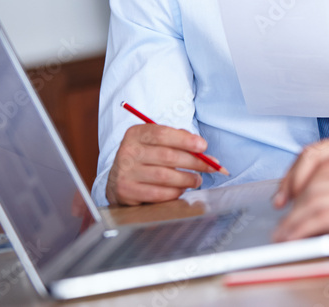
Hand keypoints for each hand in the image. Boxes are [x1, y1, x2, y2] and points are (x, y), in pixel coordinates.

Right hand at [105, 124, 222, 205]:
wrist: (118, 178)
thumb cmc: (145, 157)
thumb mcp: (157, 142)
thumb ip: (178, 140)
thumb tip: (202, 149)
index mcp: (136, 134)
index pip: (163, 134)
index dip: (185, 140)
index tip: (203, 146)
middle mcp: (128, 151)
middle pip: (167, 156)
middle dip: (194, 162)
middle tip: (210, 167)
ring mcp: (125, 172)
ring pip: (164, 176)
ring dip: (186, 179)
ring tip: (197, 180)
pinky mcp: (126, 191)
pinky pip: (157, 193)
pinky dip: (174, 192)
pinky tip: (181, 189)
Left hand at [272, 135, 328, 243]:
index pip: (317, 154)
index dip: (296, 173)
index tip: (286, 192)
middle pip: (310, 173)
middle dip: (289, 195)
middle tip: (281, 214)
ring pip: (312, 194)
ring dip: (292, 217)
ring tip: (284, 234)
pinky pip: (322, 213)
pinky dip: (302, 226)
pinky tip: (297, 236)